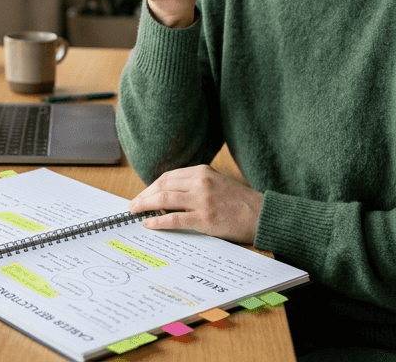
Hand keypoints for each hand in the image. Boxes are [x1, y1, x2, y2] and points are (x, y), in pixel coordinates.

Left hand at [127, 165, 262, 243]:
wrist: (262, 214)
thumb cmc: (239, 201)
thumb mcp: (217, 182)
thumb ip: (196, 184)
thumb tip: (169, 194)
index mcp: (203, 171)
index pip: (169, 176)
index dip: (151, 186)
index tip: (143, 195)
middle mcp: (201, 182)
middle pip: (163, 185)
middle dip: (144, 195)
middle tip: (133, 205)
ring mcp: (202, 200)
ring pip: (164, 199)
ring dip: (145, 205)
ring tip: (136, 212)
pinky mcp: (205, 218)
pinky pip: (174, 218)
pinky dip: (158, 220)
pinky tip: (148, 223)